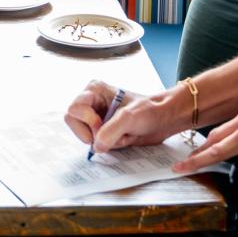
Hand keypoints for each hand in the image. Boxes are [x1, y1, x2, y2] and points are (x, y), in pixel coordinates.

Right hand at [64, 80, 185, 153]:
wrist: (164, 120)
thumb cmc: (150, 110)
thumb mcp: (130, 118)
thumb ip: (111, 130)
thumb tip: (96, 146)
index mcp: (94, 90)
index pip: (74, 109)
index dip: (87, 121)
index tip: (103, 126)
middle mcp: (92, 102)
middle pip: (73, 121)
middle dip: (90, 132)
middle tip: (108, 134)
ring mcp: (96, 117)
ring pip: (83, 135)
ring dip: (101, 140)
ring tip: (119, 135)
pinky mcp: (102, 131)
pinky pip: (94, 143)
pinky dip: (107, 146)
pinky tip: (121, 139)